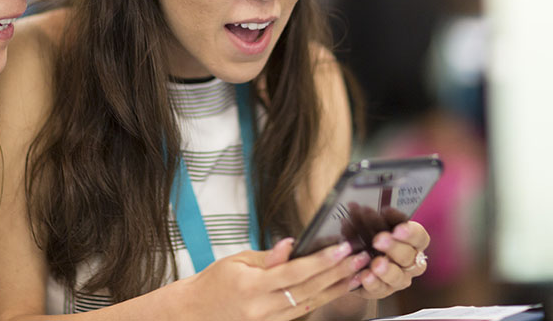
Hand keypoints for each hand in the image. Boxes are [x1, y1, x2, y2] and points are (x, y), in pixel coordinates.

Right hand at [180, 237, 370, 320]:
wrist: (196, 312)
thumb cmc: (214, 283)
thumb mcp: (236, 260)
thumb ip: (267, 256)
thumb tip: (292, 245)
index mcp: (252, 287)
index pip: (294, 272)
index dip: (321, 261)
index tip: (342, 249)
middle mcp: (263, 308)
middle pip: (309, 290)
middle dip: (337, 273)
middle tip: (360, 258)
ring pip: (310, 304)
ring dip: (336, 288)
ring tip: (357, 274)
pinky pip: (301, 312)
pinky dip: (321, 299)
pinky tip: (336, 288)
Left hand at [353, 219, 429, 299]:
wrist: (352, 257)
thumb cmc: (365, 232)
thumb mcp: (368, 222)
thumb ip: (368, 216)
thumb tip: (357, 205)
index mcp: (411, 241)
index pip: (419, 237)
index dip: (410, 232)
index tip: (396, 228)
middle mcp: (409, 261)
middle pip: (408, 256)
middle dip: (393, 247)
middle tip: (378, 239)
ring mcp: (398, 278)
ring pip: (398, 276)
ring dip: (387, 269)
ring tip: (375, 263)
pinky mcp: (382, 290)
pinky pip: (380, 289)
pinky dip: (372, 283)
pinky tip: (364, 276)